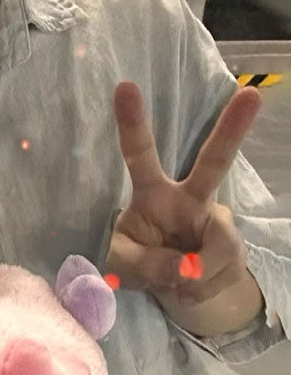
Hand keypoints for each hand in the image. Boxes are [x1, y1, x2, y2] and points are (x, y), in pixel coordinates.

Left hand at [105, 82, 263, 334]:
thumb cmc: (137, 264)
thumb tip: (186, 268)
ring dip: (195, 272)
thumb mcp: (123, 267)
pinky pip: (216, 270)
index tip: (125, 86)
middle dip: (231, 131)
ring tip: (176, 281)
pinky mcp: (230, 246)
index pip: (138, 155)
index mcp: (149, 194)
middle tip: (252, 94)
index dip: (132, 124)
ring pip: (218, 241)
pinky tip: (189, 285)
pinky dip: (197, 287)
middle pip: (213, 163)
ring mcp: (213, 221)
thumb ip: (145, 265)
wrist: (174, 287)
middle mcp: (185, 198)